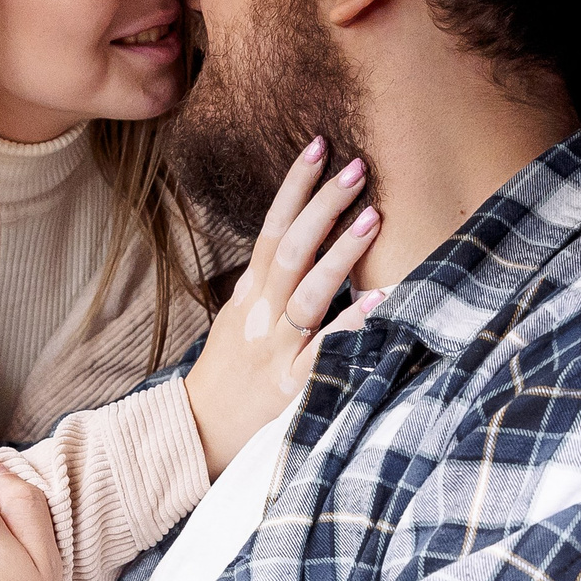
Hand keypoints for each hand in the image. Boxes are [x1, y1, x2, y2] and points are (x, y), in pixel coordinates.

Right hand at [183, 139, 387, 476]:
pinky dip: (354, 325)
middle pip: (291, 249)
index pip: (272, 229)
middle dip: (323, 205)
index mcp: (249, 295)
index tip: (319, 147)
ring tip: (372, 216)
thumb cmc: (226, 374)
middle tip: (358, 167)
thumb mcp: (238, 318)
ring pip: (308, 292)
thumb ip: (264, 282)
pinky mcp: (290, 386)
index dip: (295, 187)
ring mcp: (275, 349)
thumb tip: (293, 239)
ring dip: (341, 253)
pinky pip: (325, 351)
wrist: (197, 434)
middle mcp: (260, 315)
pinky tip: (383, 302)